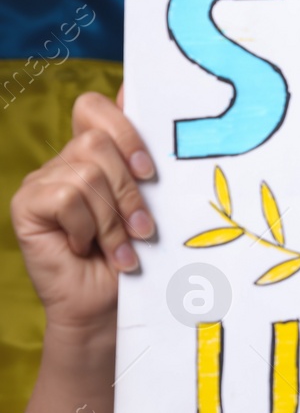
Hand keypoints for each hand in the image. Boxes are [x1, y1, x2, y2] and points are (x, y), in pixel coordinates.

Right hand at [10, 85, 156, 331]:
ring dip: (113, 217)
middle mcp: (66, 161)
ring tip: (124, 247)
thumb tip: (160, 113)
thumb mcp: (152, 204)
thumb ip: (148, 164)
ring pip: (86, 173)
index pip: (96, 107)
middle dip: (129, 188)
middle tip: (143, 227)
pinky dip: (86, 226)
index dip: (124, 125)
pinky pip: (65, 196)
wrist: (109, 305)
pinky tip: (89, 248)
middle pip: (98, 139)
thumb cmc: (136, 253)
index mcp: (96, 154)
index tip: (151, 168)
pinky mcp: (27, 204)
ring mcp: (42, 181)